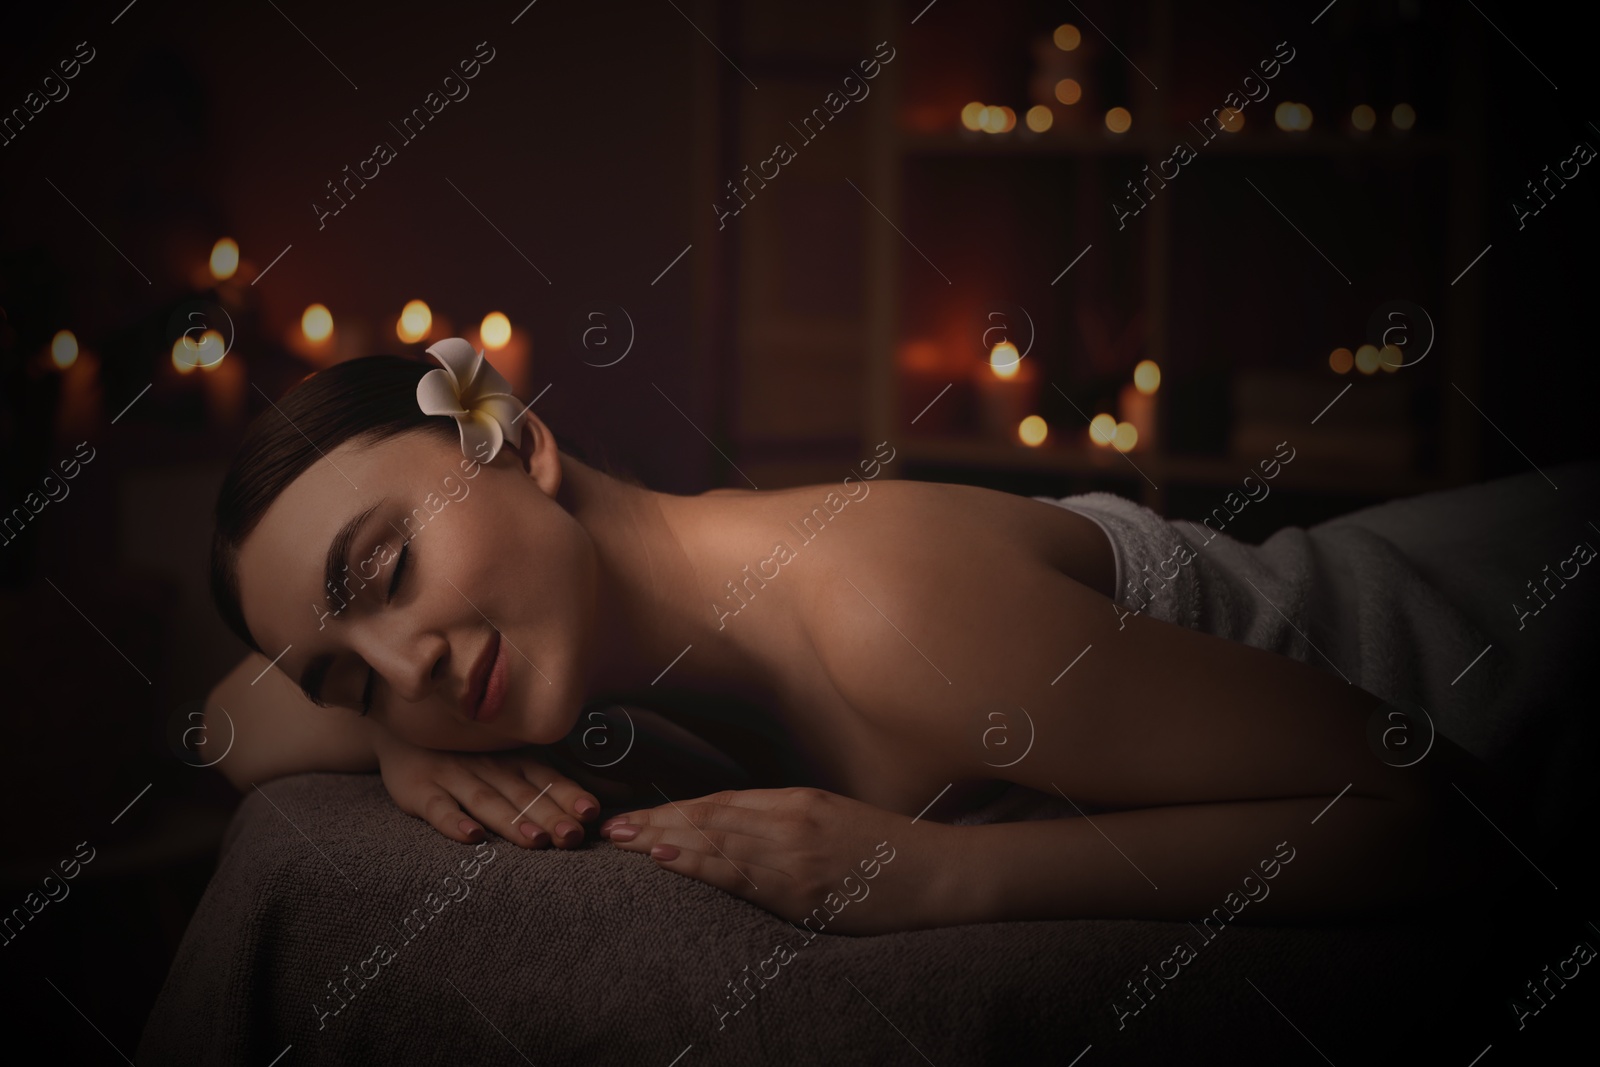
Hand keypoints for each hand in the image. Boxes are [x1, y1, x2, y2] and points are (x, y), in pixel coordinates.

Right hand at [373, 729, 600, 848]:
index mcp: (513, 760)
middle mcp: (488, 766)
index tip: (592, 812)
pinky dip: (454, 822)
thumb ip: (558, 780)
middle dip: (549, 815)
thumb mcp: (513, 759)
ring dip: (512, 820)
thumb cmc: (470, 753)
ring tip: (535, 841)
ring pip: (486, 800)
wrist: (403, 728)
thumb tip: (620, 791)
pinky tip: (471, 837)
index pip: (545, 779)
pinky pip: (437, 807)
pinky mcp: (420, 789)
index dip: (568, 795)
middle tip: (573, 836)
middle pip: (522, 794)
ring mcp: (453, 776)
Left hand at [598, 787, 954, 934]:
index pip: (720, 802)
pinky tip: (668, 859)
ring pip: (716, 841)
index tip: (633, 816)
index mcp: (798, 801)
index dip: (673, 809)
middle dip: (654, 823)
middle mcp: (791, 820)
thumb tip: (734, 834)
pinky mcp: (805, 888)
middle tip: (606, 828)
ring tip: (621, 842)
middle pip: (708, 817)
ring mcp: (797, 854)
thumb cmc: (889, 855)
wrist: (942, 876)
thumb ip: (786, 825)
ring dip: (663, 840)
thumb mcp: (836, 822)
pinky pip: (742, 875)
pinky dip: (700, 864)